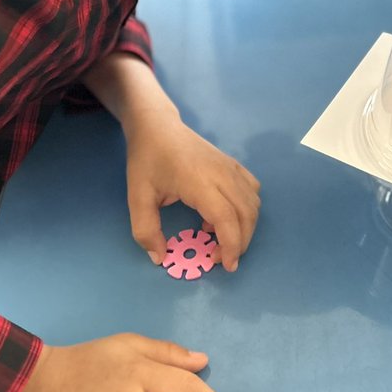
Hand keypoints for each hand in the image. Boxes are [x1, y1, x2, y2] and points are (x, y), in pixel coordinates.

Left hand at [125, 112, 260, 271]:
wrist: (157, 126)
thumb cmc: (147, 160)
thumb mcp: (137, 197)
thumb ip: (146, 231)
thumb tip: (160, 258)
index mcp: (200, 182)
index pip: (227, 218)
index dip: (231, 245)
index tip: (225, 265)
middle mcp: (222, 174)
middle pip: (247, 214)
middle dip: (240, 243)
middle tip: (220, 258)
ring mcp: (231, 167)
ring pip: (253, 203)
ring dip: (245, 227)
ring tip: (221, 239)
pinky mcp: (233, 165)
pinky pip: (252, 191)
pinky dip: (246, 210)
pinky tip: (224, 216)